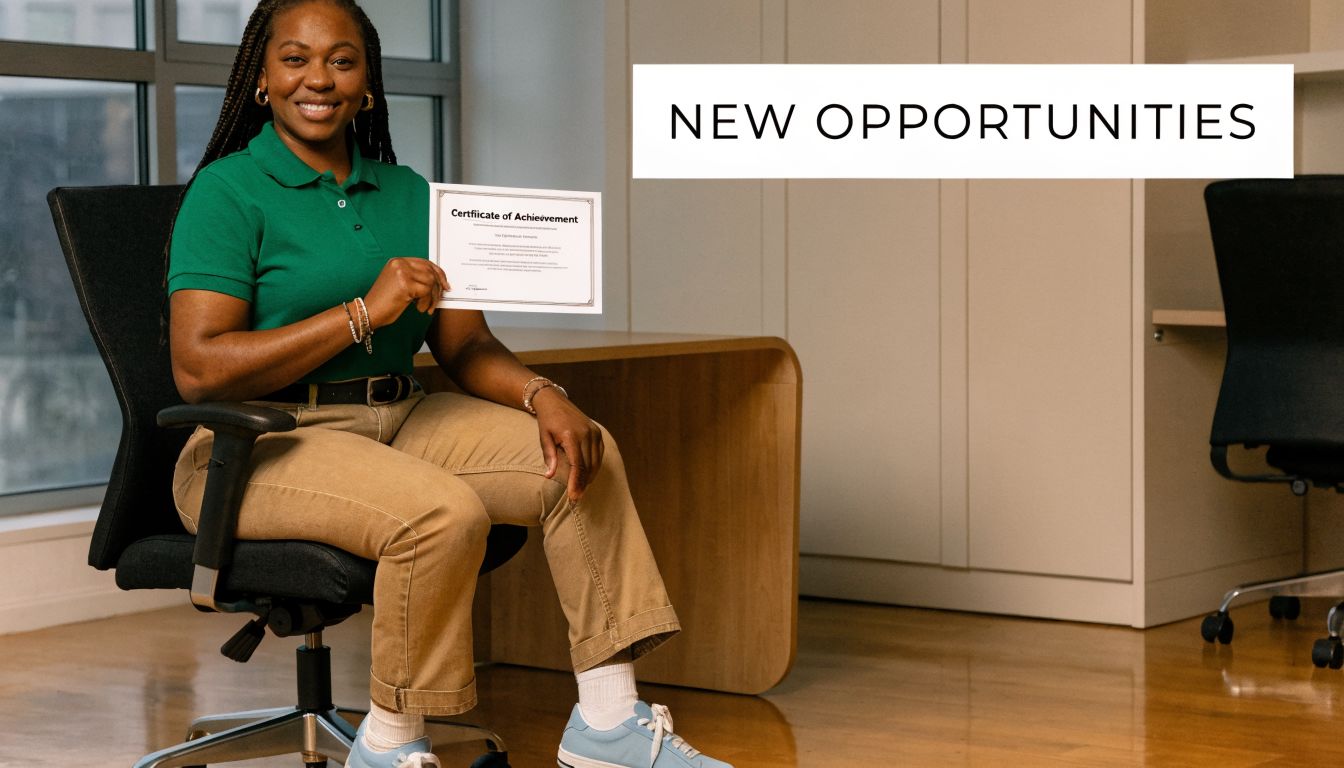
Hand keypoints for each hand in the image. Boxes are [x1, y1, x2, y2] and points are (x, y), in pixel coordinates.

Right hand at [363, 257, 449, 327]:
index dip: (438, 273)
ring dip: (431, 297)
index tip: (445, 284)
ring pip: (430, 281)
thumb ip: (414, 277)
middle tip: (436, 300)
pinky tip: (418, 308)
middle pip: (430, 271)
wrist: (368, 312)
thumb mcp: (399, 283)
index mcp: (397, 261)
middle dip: (437, 287)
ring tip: (424, 307)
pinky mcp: (405, 284)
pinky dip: (426, 302)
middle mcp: (399, 263)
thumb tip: (438, 280)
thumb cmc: (384, 302)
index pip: (425, 263)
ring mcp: (402, 272)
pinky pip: (426, 291)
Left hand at [533, 387, 603, 501]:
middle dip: (583, 484)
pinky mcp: (598, 433)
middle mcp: (587, 434)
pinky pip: (599, 454)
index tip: (573, 496)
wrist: (555, 401)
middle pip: (589, 466)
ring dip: (589, 477)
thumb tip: (549, 476)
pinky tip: (587, 475)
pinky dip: (594, 466)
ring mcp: (594, 433)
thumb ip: (548, 456)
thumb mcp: (544, 438)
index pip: (577, 465)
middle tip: (576, 497)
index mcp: (572, 436)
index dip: (576, 483)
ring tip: (580, 489)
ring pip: (596, 462)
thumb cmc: (547, 420)